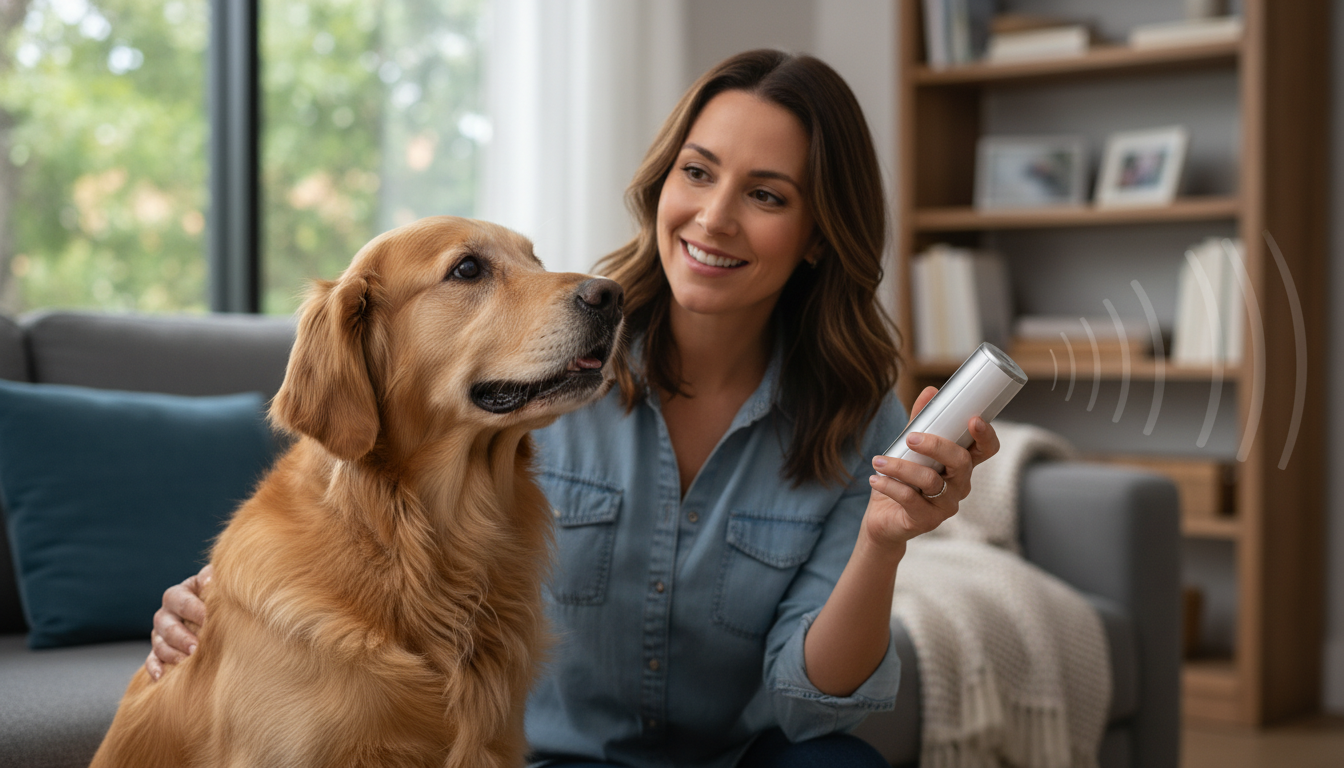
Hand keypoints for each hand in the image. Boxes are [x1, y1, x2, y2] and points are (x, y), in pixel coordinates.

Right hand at [145, 564, 211, 680]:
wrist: (221, 615)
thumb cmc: (222, 597)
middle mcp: (167, 613)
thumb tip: (211, 580)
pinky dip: (155, 668)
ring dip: (172, 653)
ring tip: (188, 661)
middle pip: (165, 623)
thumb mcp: (219, 583)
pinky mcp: (159, 653)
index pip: (181, 599)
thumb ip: (214, 579)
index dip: (194, 610)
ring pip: (158, 643)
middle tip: (197, 646)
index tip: (208, 620)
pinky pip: (151, 661)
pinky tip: (162, 676)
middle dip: (181, 636)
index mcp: (180, 593)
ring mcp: (161, 634)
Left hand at [863, 386, 1000, 549]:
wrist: (883, 519)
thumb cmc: (901, 481)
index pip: (985, 451)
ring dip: (902, 467)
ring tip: (879, 460)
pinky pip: (910, 499)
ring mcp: (945, 505)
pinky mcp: (926, 520)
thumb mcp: (908, 449)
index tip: (973, 419)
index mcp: (960, 465)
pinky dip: (890, 486)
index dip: (986, 436)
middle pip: (960, 462)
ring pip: (931, 481)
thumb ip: (919, 423)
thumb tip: (930, 391)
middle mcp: (959, 485)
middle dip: (936, 445)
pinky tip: (875, 479)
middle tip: (910, 436)